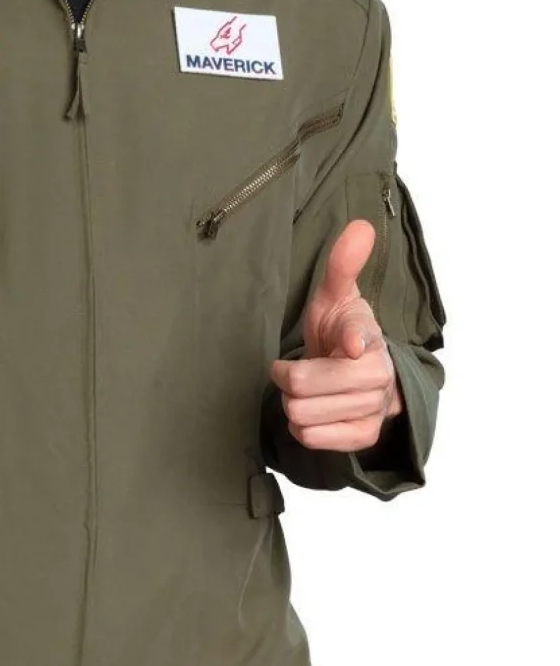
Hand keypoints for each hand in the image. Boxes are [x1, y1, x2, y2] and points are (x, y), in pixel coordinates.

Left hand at [269, 219, 403, 450]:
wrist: (361, 375)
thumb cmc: (340, 333)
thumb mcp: (335, 297)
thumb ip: (342, 265)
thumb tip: (359, 226)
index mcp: (370, 336)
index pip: (361, 339)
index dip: (352, 341)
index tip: (349, 345)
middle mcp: (378, 375)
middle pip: (303, 386)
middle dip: (287, 378)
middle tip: (293, 370)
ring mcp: (373, 408)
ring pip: (302, 414)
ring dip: (293, 403)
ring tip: (306, 390)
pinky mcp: (363, 435)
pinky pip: (313, 439)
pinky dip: (302, 428)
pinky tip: (313, 413)